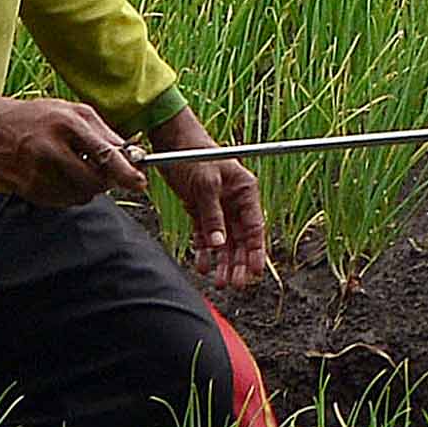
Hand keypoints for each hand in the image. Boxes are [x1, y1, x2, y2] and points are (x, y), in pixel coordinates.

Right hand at [0, 88, 142, 208]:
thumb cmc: (35, 117)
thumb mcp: (71, 111)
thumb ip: (102, 132)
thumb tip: (129, 154)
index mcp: (67, 123)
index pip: (104, 154)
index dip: (125, 172)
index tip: (140, 183)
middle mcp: (51, 148)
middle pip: (94, 181)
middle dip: (105, 182)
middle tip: (104, 175)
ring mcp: (37, 171)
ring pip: (80, 195)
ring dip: (86, 189)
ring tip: (73, 170)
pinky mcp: (27, 189)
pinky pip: (62, 202)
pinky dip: (67, 194)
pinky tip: (57, 177)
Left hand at [151, 116, 273, 292]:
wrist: (171, 142)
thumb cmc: (194, 154)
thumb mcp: (205, 183)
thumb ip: (212, 214)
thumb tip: (218, 243)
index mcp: (245, 191)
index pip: (254, 226)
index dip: (256, 250)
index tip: (255, 271)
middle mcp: (234, 201)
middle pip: (240, 239)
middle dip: (238, 263)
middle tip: (235, 284)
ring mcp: (218, 207)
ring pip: (223, 242)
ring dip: (222, 262)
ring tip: (220, 282)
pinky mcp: (200, 210)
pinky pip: (205, 236)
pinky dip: (204, 251)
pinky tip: (202, 266)